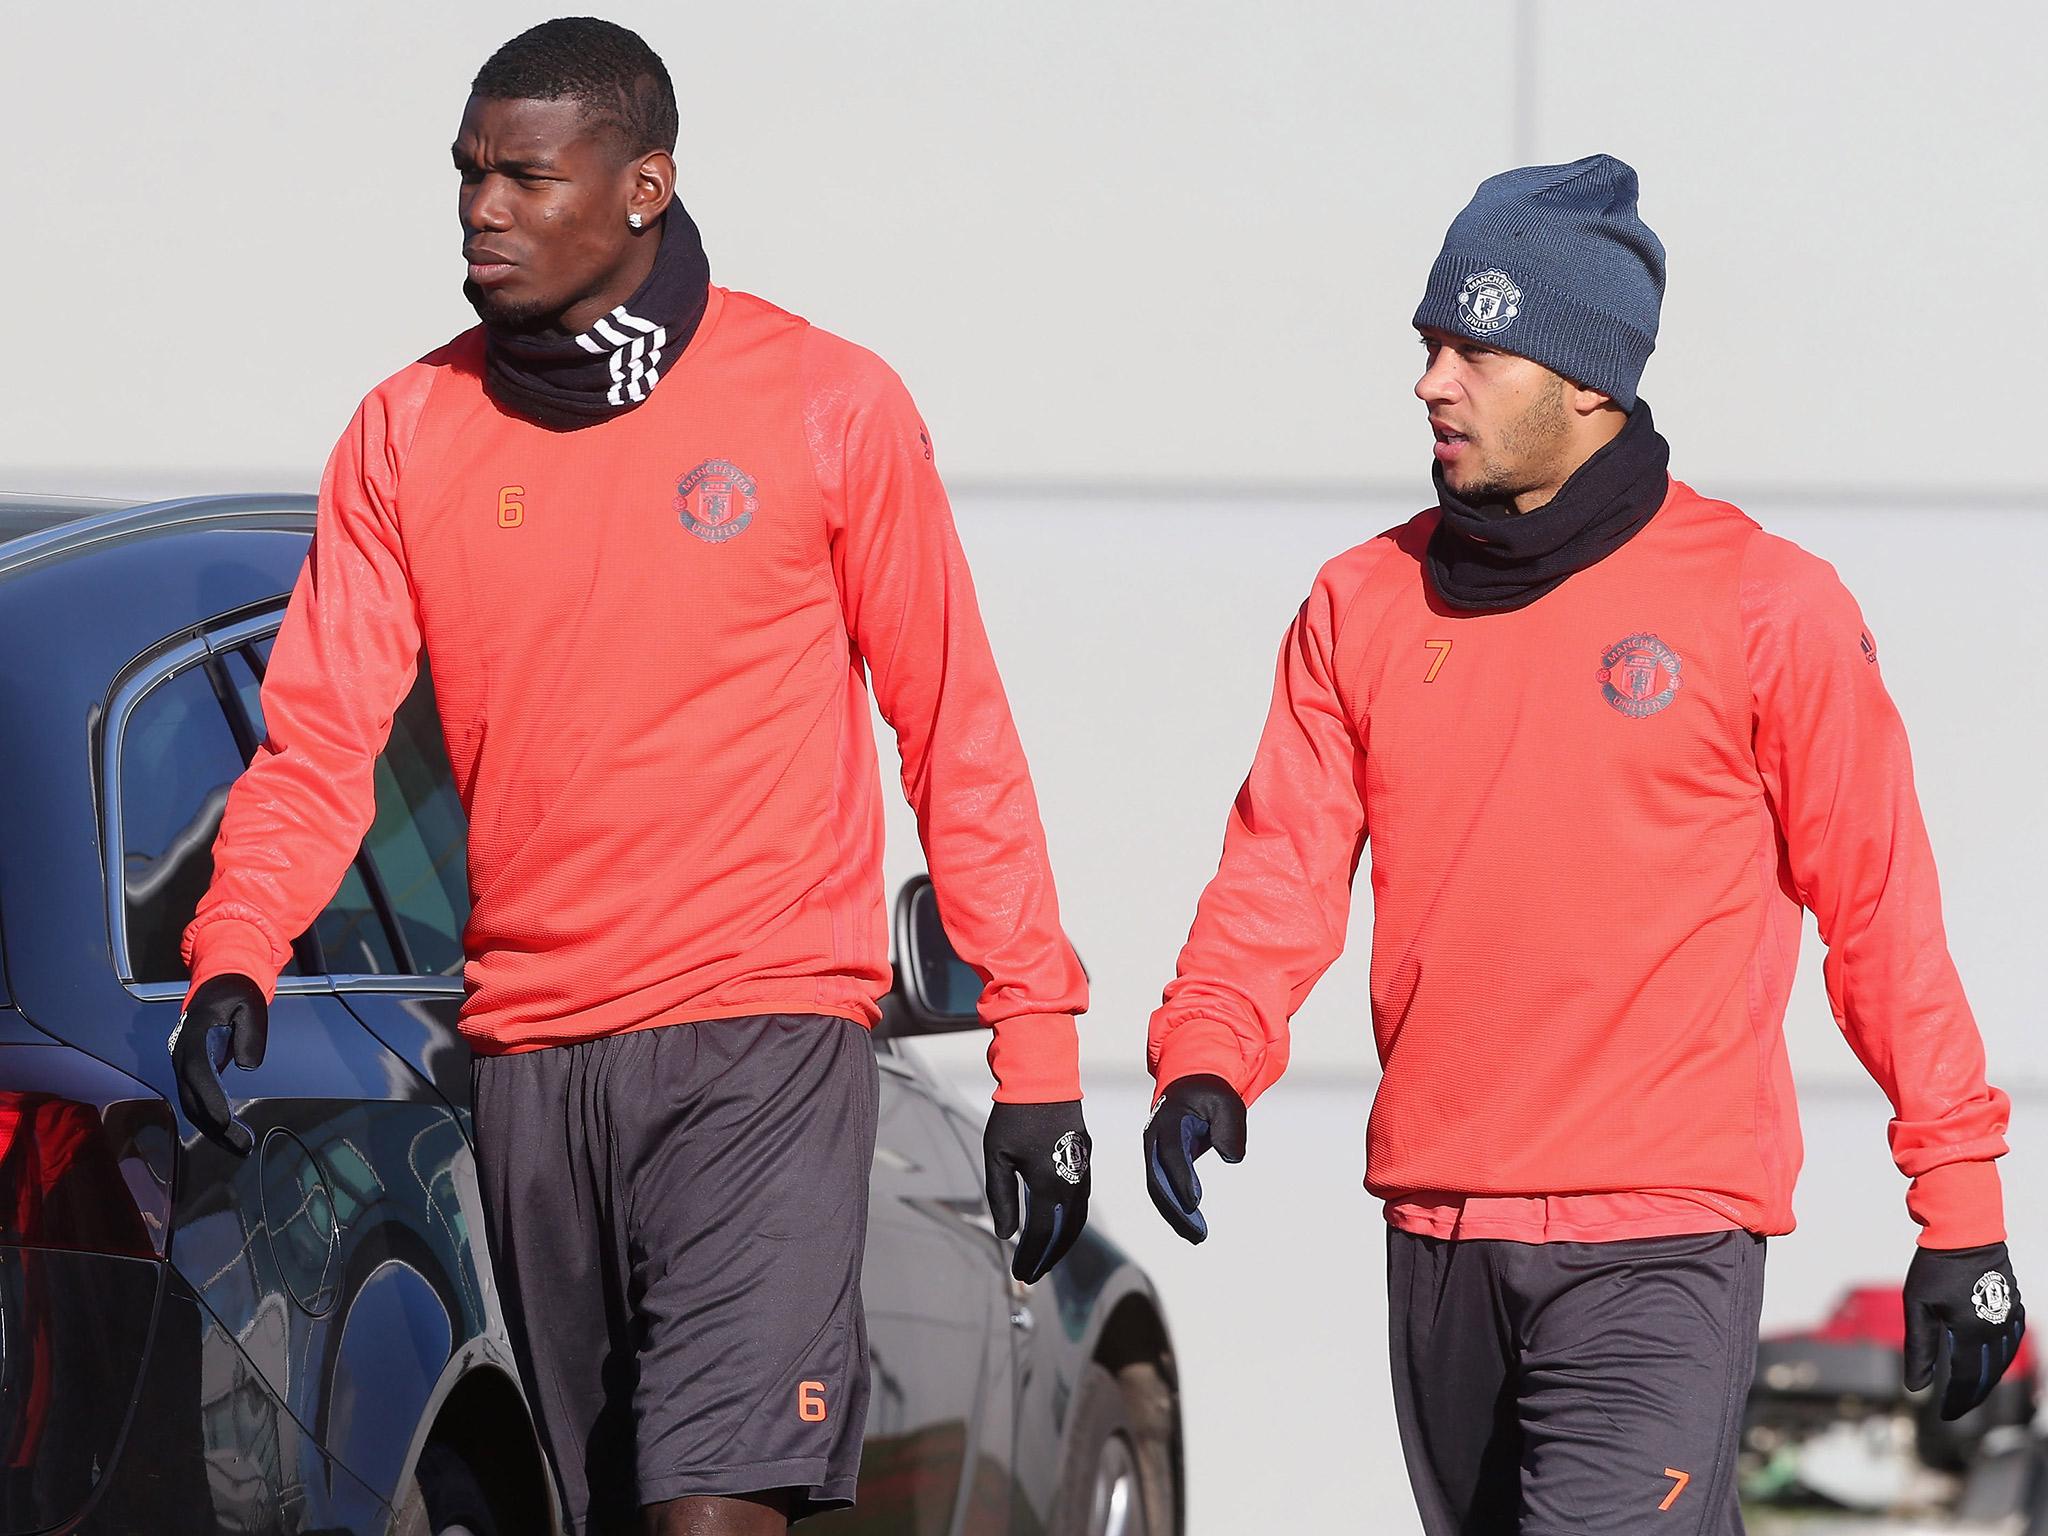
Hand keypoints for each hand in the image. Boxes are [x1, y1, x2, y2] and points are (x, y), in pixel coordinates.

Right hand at [168, 974, 268, 1155]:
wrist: (217, 985)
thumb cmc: (236, 994)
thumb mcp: (250, 1004)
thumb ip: (250, 1032)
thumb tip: (247, 1066)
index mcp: (194, 1036)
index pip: (198, 1073)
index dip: (210, 1098)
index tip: (226, 1122)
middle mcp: (182, 1055)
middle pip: (192, 1097)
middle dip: (214, 1125)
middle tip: (243, 1145)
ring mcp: (184, 1065)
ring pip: (192, 1104)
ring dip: (213, 1128)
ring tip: (240, 1146)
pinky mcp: (192, 1073)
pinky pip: (197, 1100)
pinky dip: (211, 1119)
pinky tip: (230, 1134)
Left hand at [984, 1100, 1090, 1283]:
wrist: (1044, 1080)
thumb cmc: (1013, 1117)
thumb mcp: (997, 1158)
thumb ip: (1001, 1197)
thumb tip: (1006, 1234)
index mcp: (1048, 1185)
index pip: (1040, 1234)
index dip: (1031, 1257)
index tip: (1020, 1274)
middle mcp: (1071, 1183)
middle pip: (1063, 1233)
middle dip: (1048, 1256)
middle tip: (1033, 1273)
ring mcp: (1082, 1171)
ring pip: (1077, 1218)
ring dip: (1062, 1241)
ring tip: (1046, 1255)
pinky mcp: (1085, 1160)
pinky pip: (1081, 1201)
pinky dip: (1070, 1221)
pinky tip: (1058, 1224)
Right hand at [1143, 1073, 1245, 1242]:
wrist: (1189, 1084)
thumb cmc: (1210, 1095)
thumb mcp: (1227, 1104)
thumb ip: (1230, 1129)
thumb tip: (1231, 1157)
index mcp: (1169, 1120)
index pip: (1171, 1152)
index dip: (1181, 1178)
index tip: (1195, 1203)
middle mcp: (1154, 1138)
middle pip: (1158, 1178)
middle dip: (1176, 1208)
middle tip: (1198, 1233)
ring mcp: (1153, 1151)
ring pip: (1157, 1189)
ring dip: (1174, 1215)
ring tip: (1197, 1236)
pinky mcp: (1158, 1162)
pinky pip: (1162, 1189)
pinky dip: (1173, 1209)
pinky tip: (1190, 1226)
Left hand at [1903, 1241, 2025, 1419]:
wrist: (1965, 1232)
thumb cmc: (1935, 1267)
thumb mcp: (1918, 1307)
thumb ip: (1918, 1348)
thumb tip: (1916, 1386)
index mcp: (1970, 1333)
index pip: (1964, 1379)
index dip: (1955, 1400)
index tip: (1944, 1414)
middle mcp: (1994, 1331)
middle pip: (1986, 1375)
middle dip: (1971, 1396)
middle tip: (1957, 1410)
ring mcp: (2007, 1318)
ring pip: (2002, 1361)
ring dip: (1987, 1380)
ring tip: (1971, 1392)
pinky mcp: (2012, 1306)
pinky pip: (2011, 1342)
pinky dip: (2000, 1359)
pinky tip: (1990, 1363)